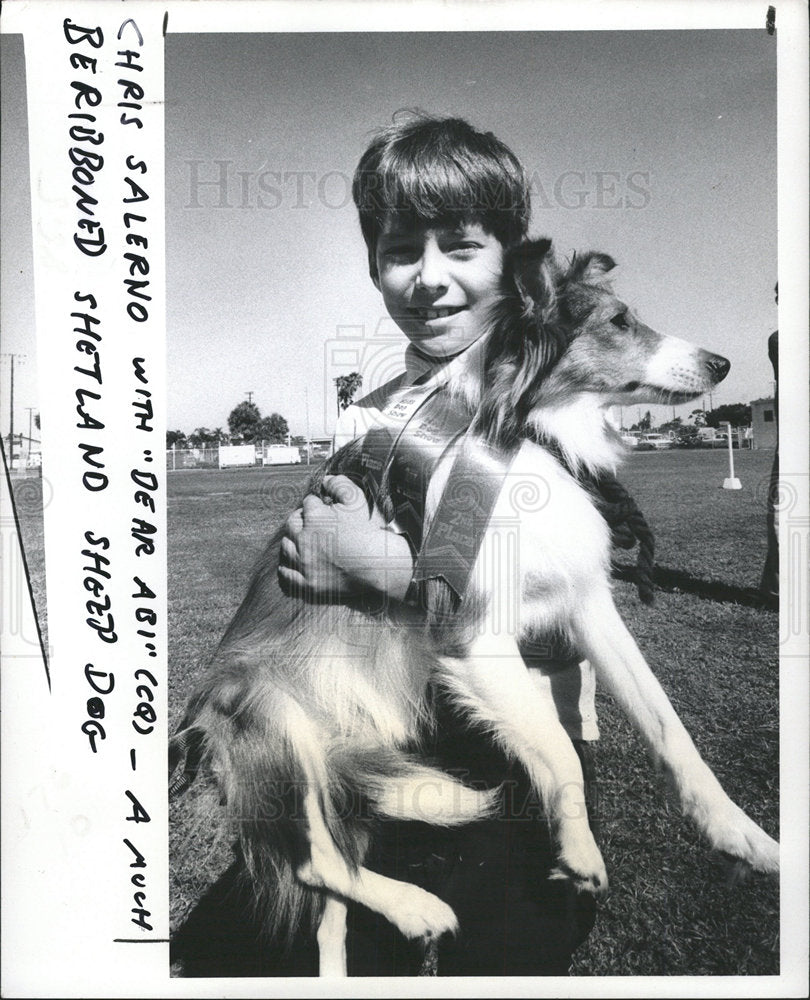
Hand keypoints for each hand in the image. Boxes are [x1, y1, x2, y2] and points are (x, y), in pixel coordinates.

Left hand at [278, 475, 413, 601]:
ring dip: (292, 540)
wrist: (377, 564)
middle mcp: (304, 539)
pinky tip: (293, 562)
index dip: (317, 505)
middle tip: (311, 523)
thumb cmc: (367, 531)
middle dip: (300, 520)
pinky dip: (287, 566)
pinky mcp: (307, 582)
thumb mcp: (357, 501)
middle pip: (291, 523)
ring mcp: (304, 563)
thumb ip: (340, 484)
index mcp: (315, 517)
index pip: (308, 503)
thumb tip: (326, 479)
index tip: (325, 510)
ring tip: (302, 540)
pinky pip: (287, 573)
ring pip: (286, 546)